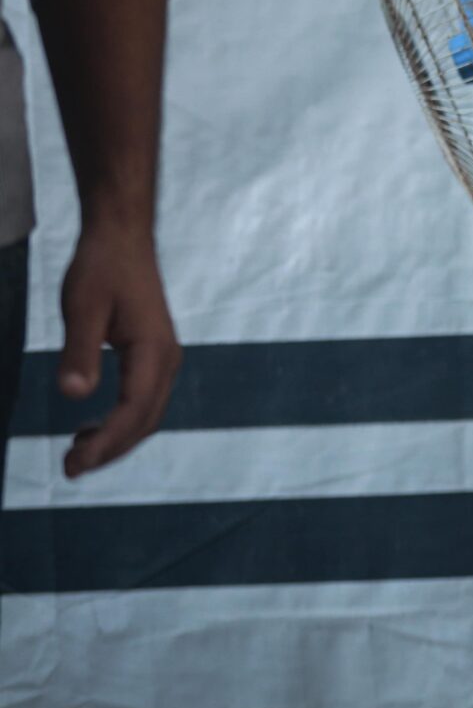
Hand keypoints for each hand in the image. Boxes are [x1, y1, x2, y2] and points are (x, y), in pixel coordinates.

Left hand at [56, 218, 181, 476]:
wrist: (122, 238)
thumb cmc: (101, 268)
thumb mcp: (81, 307)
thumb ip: (78, 351)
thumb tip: (73, 395)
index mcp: (153, 351)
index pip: (133, 410)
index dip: (105, 442)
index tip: (74, 464)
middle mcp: (167, 360)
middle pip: (145, 421)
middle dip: (111, 449)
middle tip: (70, 469)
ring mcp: (164, 358)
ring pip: (147, 414)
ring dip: (116, 438)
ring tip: (77, 453)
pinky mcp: (154, 355)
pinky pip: (143, 400)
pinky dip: (120, 421)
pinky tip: (92, 426)